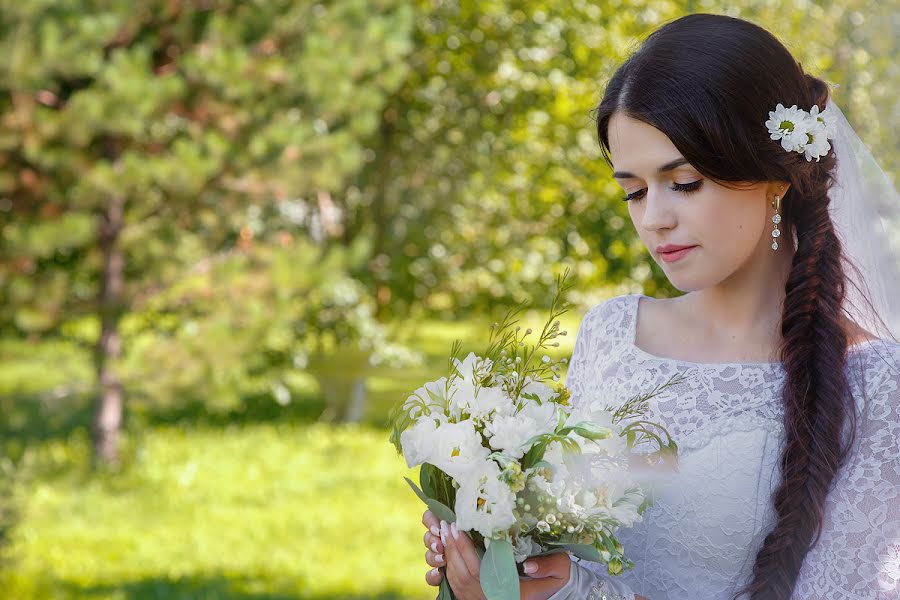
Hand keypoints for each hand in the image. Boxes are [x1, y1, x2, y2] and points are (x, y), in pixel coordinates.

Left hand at [421, 510, 570, 599]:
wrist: (552, 593)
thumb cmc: (556, 579)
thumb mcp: (560, 570)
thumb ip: (548, 566)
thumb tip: (527, 566)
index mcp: (511, 593)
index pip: (478, 570)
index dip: (464, 548)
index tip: (456, 528)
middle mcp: (494, 598)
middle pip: (463, 574)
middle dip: (451, 548)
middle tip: (444, 525)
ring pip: (457, 580)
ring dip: (448, 556)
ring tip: (443, 534)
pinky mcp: (479, 599)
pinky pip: (458, 587)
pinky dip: (450, 569)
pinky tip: (448, 551)